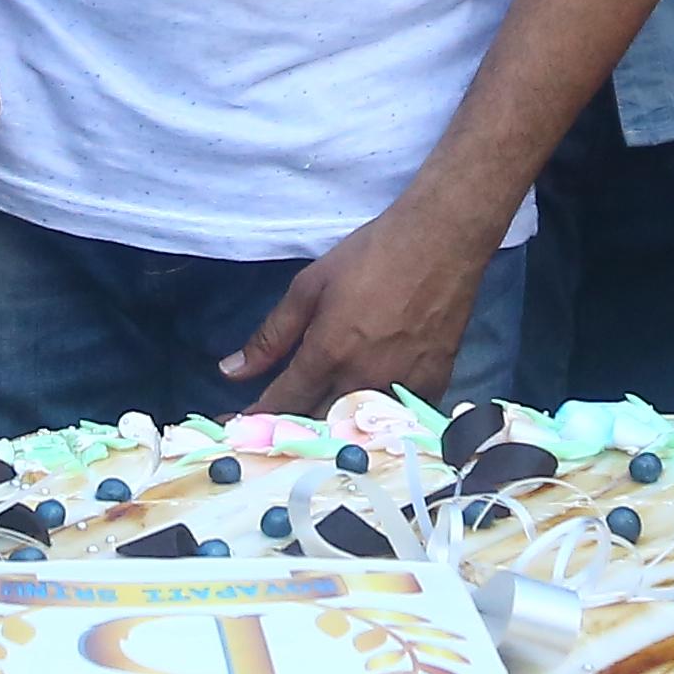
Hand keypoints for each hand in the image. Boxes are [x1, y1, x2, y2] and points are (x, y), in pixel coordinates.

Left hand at [221, 198, 493, 415]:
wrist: (441, 240)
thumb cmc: (372, 256)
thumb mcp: (310, 286)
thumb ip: (271, 335)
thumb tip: (231, 371)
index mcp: (328, 353)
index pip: (283, 403)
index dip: (256, 420)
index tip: (239, 428)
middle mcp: (362, 379)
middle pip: (318, 426)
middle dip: (291, 432)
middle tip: (272, 432)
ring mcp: (401, 387)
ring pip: (359, 430)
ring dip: (332, 434)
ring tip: (313, 434)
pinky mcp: (432, 386)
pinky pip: (397, 421)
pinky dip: (377, 424)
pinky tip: (364, 421)